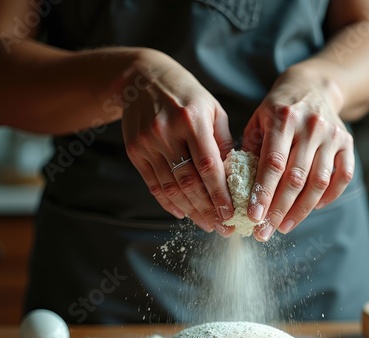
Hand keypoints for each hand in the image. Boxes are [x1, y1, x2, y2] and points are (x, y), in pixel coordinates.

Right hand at [120, 50, 234, 235]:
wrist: (141, 79)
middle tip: (222, 227)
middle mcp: (167, 133)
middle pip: (189, 182)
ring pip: (170, 188)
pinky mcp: (134, 152)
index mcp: (191, 120)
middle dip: (207, 210)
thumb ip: (222, 143)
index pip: (208, 166)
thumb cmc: (186, 95)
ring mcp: (147, 143)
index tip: (230, 214)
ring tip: (206, 224)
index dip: (220, 194)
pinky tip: (183, 213)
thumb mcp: (212, 110)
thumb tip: (234, 177)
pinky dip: (168, 203)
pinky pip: (153, 185)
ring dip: (190, 211)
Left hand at [243, 67, 353, 240]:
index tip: (254, 217)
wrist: (314, 86)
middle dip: (278, 210)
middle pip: (295, 178)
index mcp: (283, 119)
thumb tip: (238, 189)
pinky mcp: (347, 143)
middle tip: (264, 232)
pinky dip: (330, 196)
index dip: (263, 193)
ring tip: (284, 227)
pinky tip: (313, 208)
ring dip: (301, 210)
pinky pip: (343, 177)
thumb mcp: (258, 120)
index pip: (273, 163)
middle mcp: (310, 127)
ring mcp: (332, 136)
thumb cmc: (278, 109)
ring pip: (318, 182)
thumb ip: (250, 151)